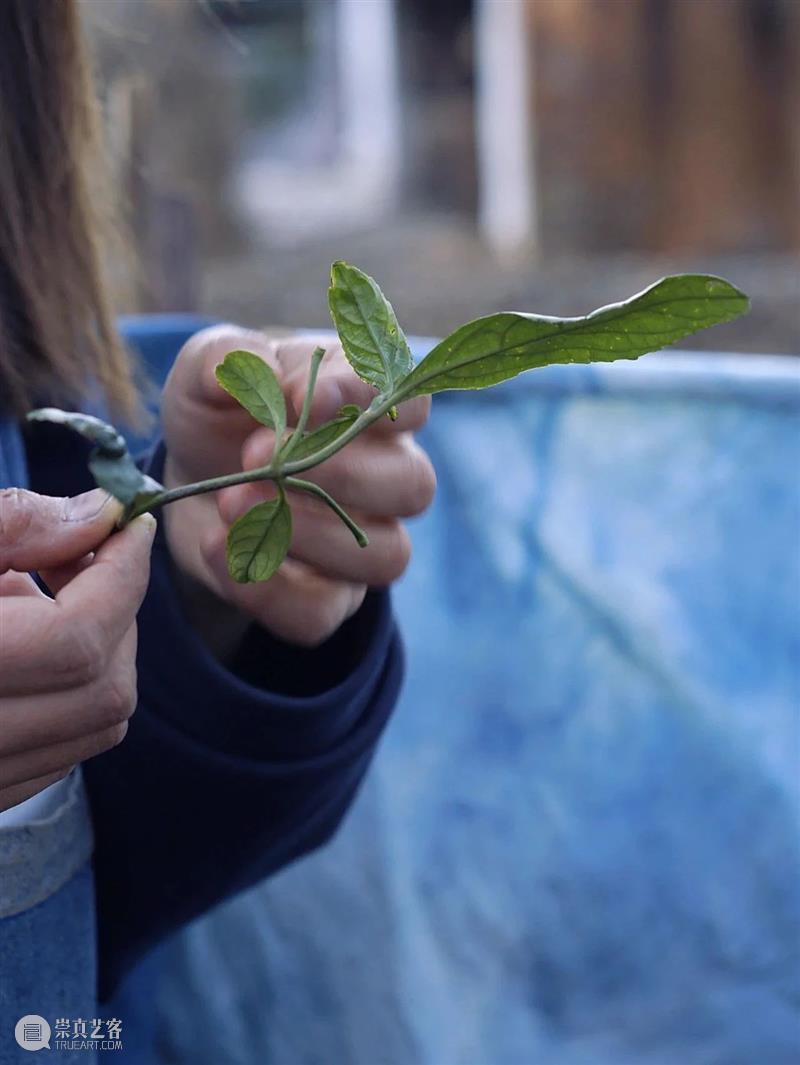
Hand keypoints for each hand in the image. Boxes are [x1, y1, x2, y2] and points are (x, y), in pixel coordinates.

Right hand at [0, 488, 154, 812]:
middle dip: (115, 612)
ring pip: (96, 726)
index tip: (130, 525)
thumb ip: (13, 525)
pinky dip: (73, 695)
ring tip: (41, 597)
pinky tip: (26, 647)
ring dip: (98, 653)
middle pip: (104, 689)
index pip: (78, 639)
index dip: (122, 575)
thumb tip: (101, 518)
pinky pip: (62, 752)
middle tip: (80, 557)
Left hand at [160, 326, 435, 646]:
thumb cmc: (218, 416)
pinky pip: (321, 612)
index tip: (303, 399)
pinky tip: (217, 549)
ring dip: (307, 532)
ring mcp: (366, 544)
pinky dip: (265, 588)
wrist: (189, 486)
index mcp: (370, 409)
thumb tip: (255, 368)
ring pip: (385, 557)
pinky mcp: (329, 600)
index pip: (408, 402)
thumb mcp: (205, 375)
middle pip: (413, 485)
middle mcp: (386, 478)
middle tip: (256, 455)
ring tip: (231, 503)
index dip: (365, 399)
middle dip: (336, 472)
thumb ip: (228, 359)